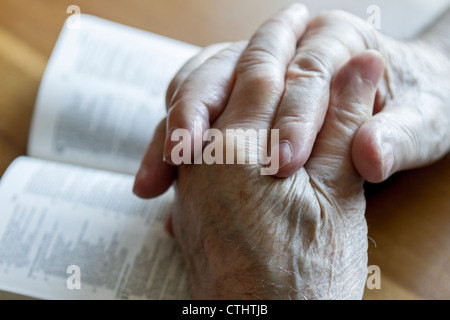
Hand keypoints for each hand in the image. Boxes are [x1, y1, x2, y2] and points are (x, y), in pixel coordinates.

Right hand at [133, 5, 449, 198]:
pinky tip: (162, 176)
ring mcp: (257, 69)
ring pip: (198, 88)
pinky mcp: (240, 96)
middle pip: (222, 70)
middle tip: (179, 158)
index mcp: (334, 37)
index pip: (297, 70)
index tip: (274, 161)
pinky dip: (174, 141)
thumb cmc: (420, 105)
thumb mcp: (422, 120)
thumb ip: (397, 136)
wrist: (413, 97)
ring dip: (170, 132)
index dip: (284, 115)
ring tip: (153, 178)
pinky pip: (195, 111)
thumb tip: (372, 155)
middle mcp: (287, 46)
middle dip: (194, 116)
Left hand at [171, 49, 383, 298]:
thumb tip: (363, 66)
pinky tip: (222, 113)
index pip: (261, 73)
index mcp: (240, 148)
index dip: (280, 40)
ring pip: (203, 112)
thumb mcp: (338, 197)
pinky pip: (195, 146)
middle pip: (224, 85)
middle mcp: (204, 157)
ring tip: (246, 61)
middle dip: (251, 54)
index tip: (292, 19)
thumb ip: (343, 126)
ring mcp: (191, 181)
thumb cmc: (308, 274)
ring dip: (226, 81)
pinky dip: (209, 119)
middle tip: (277, 26)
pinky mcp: (189, 203)